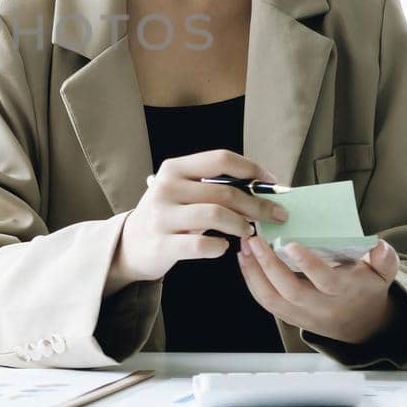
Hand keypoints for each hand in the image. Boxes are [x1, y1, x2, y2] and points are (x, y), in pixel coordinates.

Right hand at [107, 149, 288, 293]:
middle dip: (258, 204)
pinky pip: (202, 245)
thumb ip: (214, 186)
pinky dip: (219, 247)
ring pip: (215, 215)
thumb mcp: (183, 190)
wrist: (130, 244)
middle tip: (276, 215)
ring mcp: (162, 216)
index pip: (220, 159)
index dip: (252, 169)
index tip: (272, 183)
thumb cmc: (169, 214)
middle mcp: (166, 187)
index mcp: (174, 168)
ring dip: (241, 224)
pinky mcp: (162, 244)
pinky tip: (223, 247)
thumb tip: (263, 187)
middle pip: (224, 191)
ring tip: (249, 231)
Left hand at [237, 237, 400, 344]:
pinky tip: (244, 259)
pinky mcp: (288, 315)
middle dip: (269, 265)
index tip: (291, 244)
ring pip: (272, 298)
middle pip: (291, 291)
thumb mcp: (383, 274)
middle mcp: (320, 306)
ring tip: (244, 246)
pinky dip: (251, 281)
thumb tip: (378, 246)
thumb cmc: (366, 289)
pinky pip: (265, 301)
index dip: (308, 265)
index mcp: (344, 293)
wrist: (360, 324)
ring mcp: (301, 314)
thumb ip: (385, 260)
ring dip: (253, 272)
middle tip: (255, 239)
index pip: (325, 281)